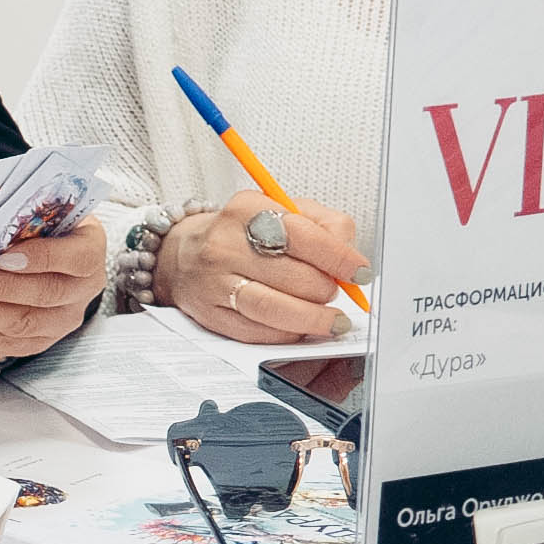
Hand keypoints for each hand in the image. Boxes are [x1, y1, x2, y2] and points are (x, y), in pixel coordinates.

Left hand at [0, 201, 111, 357]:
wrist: (52, 253)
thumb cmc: (43, 227)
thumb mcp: (41, 211)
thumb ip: (21, 215)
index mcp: (89, 250)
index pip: (75, 258)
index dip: (40, 259)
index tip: (2, 257)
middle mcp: (84, 289)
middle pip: (46, 294)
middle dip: (1, 291)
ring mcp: (66, 318)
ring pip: (27, 324)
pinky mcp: (44, 338)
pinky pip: (13, 343)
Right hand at [170, 199, 369, 341]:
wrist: (184, 255)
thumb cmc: (242, 234)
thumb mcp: (282, 211)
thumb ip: (324, 226)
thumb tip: (350, 260)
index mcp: (247, 210)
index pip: (304, 236)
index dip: (339, 258)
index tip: (359, 272)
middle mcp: (226, 244)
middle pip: (294, 276)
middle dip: (325, 290)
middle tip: (334, 293)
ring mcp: (215, 281)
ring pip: (275, 308)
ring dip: (313, 319)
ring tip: (331, 320)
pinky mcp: (211, 313)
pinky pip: (257, 331)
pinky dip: (287, 333)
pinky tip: (299, 327)